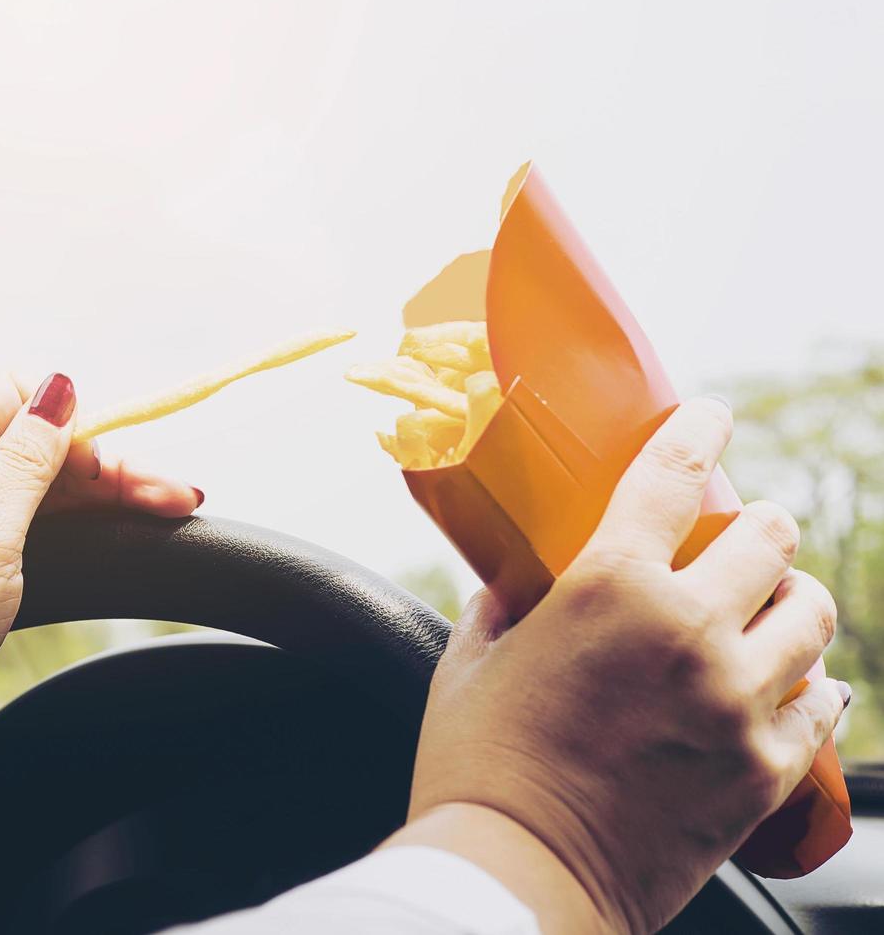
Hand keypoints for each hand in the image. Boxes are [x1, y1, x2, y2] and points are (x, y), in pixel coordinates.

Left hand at [0, 372, 200, 771]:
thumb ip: (25, 459)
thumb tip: (58, 384)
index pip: (17, 391)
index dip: (76, 416)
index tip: (118, 463)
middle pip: (38, 442)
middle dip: (108, 464)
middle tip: (171, 499)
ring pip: (36, 485)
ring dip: (97, 496)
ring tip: (161, 513)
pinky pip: (19, 523)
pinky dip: (67, 528)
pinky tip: (101, 538)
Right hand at [402, 397, 846, 932]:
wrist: (516, 876)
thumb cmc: (477, 769)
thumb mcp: (469, 666)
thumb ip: (501, 608)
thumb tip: (516, 586)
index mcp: (608, 588)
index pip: (673, 475)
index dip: (698, 431)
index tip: (710, 416)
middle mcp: (689, 631)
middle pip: (770, 539)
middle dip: (761, 524)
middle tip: (748, 530)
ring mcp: (737, 702)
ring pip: (812, 615)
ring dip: (795, 596)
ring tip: (778, 602)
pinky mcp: (763, 770)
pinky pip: (824, 708)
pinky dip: (814, 688)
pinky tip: (800, 685)